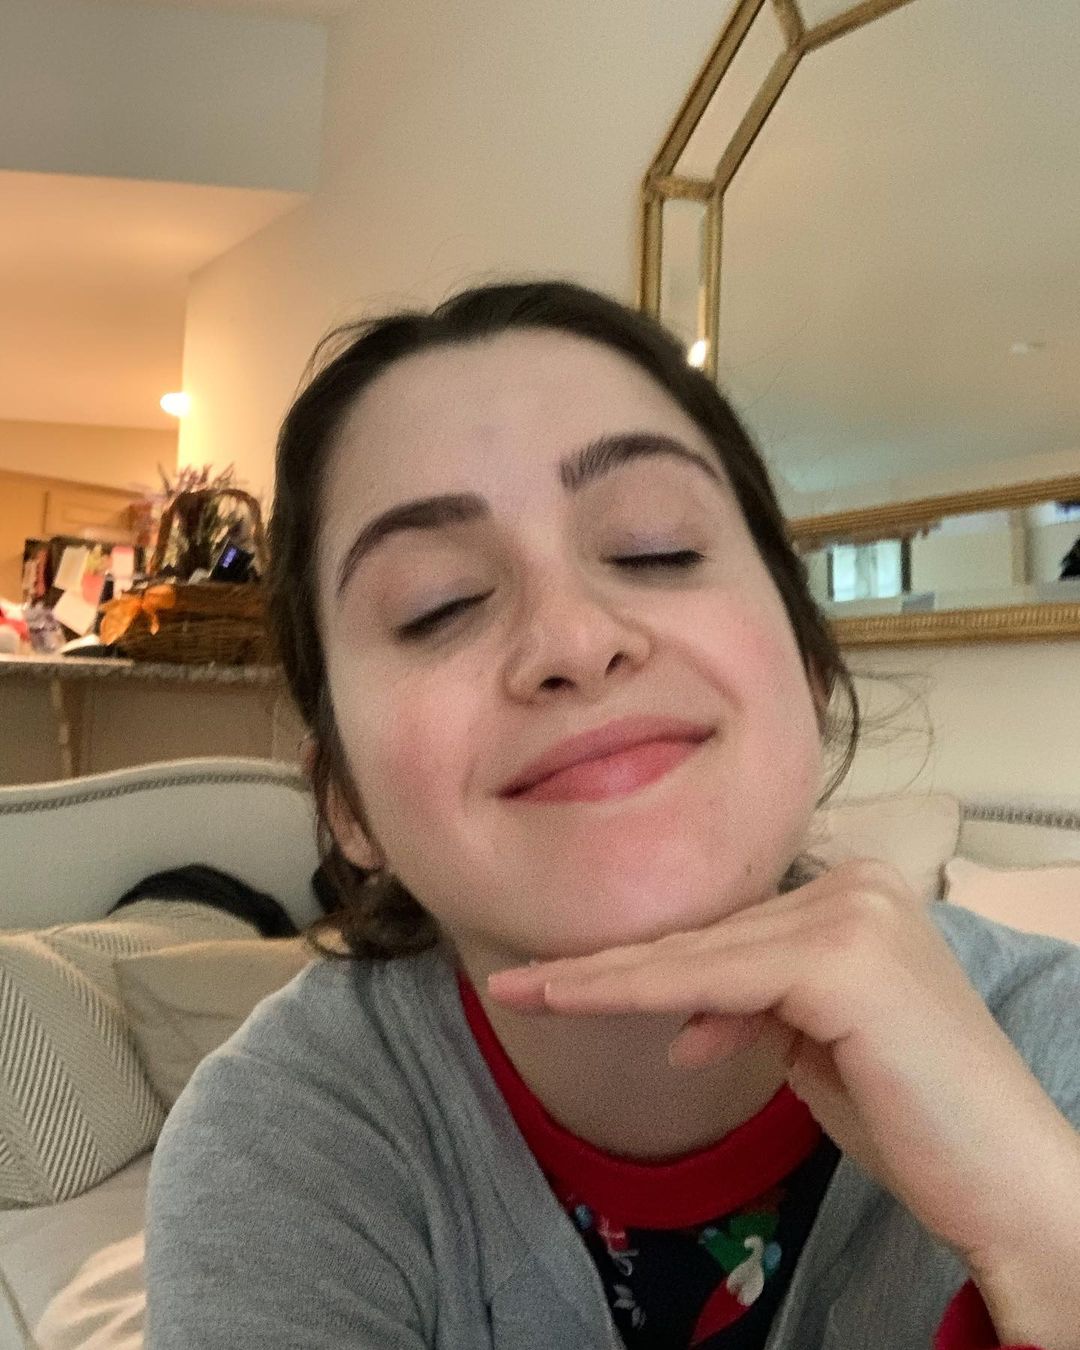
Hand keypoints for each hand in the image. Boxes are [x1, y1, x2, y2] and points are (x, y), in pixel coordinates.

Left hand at [487, 860, 1079, 1288]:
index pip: (726, 934)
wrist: (1006, 1178)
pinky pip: (716, 980)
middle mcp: (856, 885)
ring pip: (697, 955)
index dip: (641, 963)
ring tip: (527, 993)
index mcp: (854, 894)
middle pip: (704, 938)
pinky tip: (578, 999)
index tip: (562, 979)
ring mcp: (852, 915)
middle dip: (606, 968)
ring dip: (604, 981)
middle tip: (521, 983)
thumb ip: (751, 1011)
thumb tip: (681, 1021)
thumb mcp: (812, 1049)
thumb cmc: (918, 1116)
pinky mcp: (842, 958)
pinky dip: (642, 995)